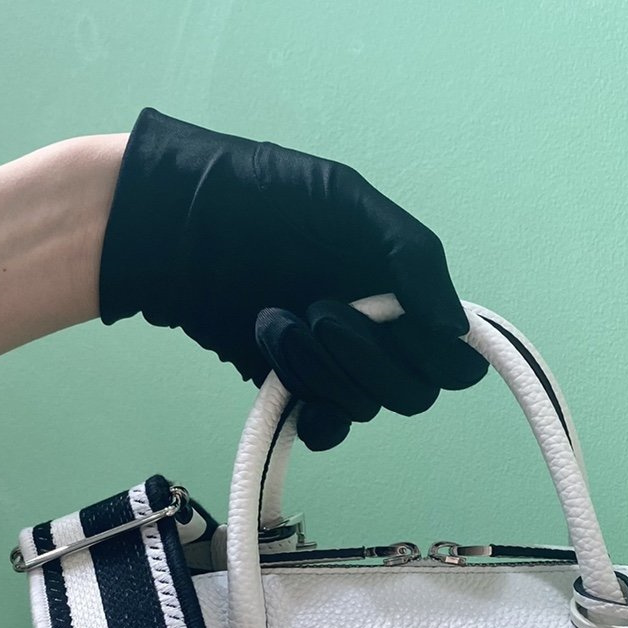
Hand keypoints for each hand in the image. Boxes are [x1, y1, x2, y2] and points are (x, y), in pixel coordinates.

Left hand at [97, 108, 487, 448]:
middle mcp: (378, 332)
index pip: (454, 359)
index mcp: (402, 288)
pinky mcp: (290, 389)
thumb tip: (455, 327)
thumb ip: (412, 258)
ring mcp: (334, 364)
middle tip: (317, 310)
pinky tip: (277, 380)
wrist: (171, 228)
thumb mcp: (346, 202)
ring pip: (364, 407)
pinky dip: (311, 415)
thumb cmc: (260, 197)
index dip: (435, 355)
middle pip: (412, 392)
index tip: (397, 324)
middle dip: (366, 357)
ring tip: (270, 319)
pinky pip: (326, 430)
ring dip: (320, 369)